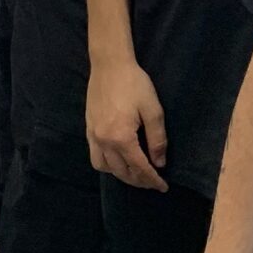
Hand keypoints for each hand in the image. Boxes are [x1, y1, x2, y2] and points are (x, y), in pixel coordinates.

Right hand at [87, 56, 168, 190]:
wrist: (109, 65)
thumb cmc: (134, 84)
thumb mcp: (153, 110)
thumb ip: (157, 139)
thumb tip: (159, 163)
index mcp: (122, 138)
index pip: (140, 167)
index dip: (153, 180)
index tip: (163, 187)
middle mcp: (104, 141)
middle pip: (122, 172)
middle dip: (139, 181)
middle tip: (153, 182)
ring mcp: (94, 136)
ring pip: (106, 168)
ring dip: (122, 175)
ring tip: (136, 173)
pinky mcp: (89, 130)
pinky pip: (95, 157)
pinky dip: (108, 165)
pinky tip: (118, 161)